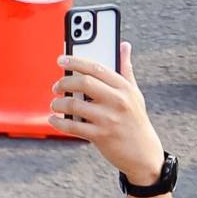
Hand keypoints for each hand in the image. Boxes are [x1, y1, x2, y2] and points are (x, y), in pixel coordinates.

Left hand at [50, 42, 164, 182]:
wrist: (143, 152)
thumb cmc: (135, 120)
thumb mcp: (134, 93)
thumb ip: (126, 69)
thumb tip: (124, 45)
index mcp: (123, 86)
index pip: (96, 67)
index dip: (75, 61)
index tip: (61, 59)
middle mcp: (116, 100)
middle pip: (84, 82)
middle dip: (64, 82)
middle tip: (56, 86)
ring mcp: (107, 118)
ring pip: (75, 105)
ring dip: (59, 103)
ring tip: (54, 104)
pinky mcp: (100, 136)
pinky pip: (73, 127)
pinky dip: (59, 122)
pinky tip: (53, 119)